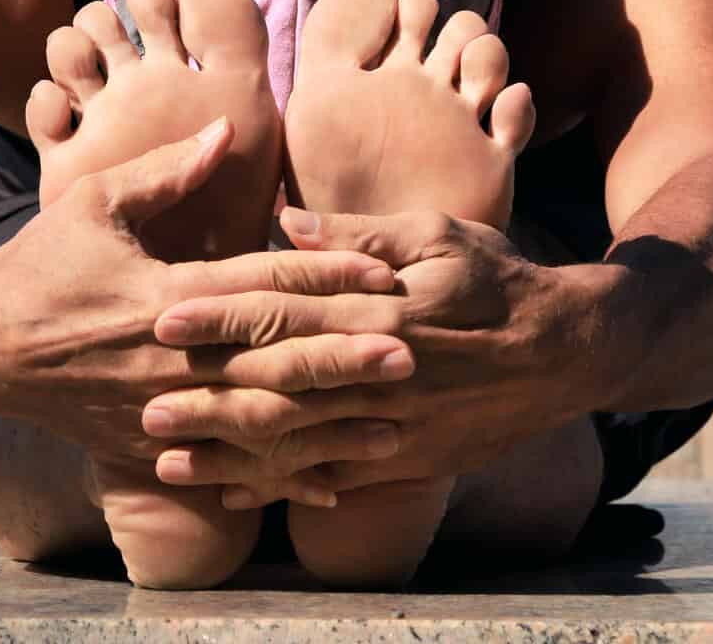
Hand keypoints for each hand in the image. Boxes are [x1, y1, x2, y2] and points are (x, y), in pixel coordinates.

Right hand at [0, 121, 421, 498]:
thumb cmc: (40, 263)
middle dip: (346, 358)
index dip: (325, 279)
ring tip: (395, 425)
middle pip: (273, 360)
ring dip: (330, 425)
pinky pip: (227, 464)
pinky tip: (332, 483)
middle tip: (413, 353)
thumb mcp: (94, 202)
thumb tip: (227, 127)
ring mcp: (160, 408)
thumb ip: (165, 170)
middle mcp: (168, 357)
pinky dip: (280, 476)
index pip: (260, 286)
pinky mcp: (150, 444)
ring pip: (260, 423)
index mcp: (162, 294)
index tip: (384, 274)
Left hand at [142, 209, 595, 502]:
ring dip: (230, 452)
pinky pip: (333, 476)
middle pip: (278, 387)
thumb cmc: (500, 280)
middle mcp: (381, 374)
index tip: (162, 316)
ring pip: (298, 443)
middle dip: (208, 396)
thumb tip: (281, 222)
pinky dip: (281, 486)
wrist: (570, 352)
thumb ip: (354, 235)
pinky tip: (234, 491)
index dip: (220, 317)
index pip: (285, 312)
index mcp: (382, 310)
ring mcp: (395, 424)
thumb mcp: (436, 235)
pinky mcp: (408, 458)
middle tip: (143, 399)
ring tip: (168, 456)